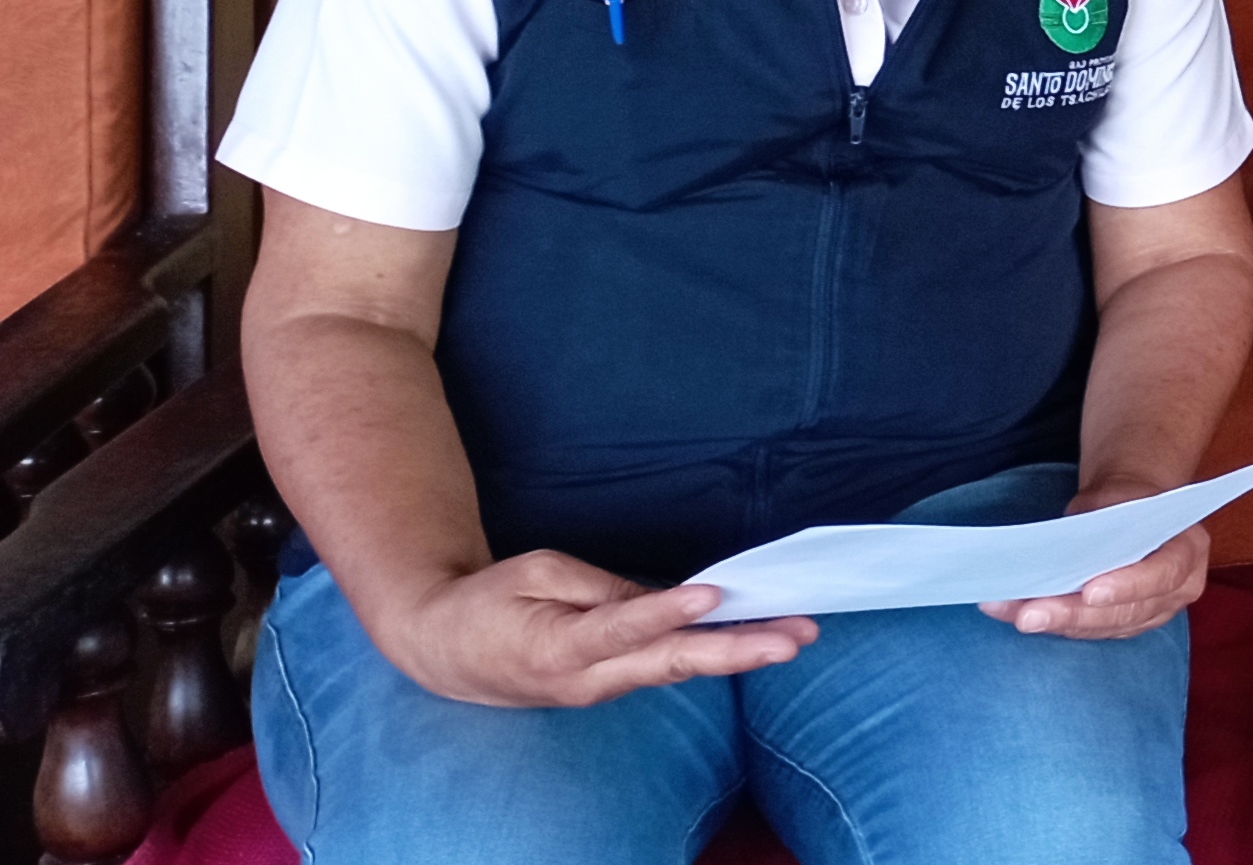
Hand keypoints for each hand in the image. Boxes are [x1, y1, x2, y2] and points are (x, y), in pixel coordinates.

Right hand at [376, 551, 814, 707]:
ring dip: (739, 653)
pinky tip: (758, 637)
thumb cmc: (488, 603)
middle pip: (670, 663)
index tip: (712, 596)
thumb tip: (663, 599)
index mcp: (557, 647)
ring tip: (797, 633)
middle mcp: (587, 679)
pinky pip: (667, 666)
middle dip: (737, 651)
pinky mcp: (612, 684)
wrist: (444, 653)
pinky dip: (713, 652)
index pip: (623, 629)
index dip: (668, 613)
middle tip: (794, 637)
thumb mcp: (535, 574)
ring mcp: (603, 688)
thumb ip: (599, 588)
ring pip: (677, 669)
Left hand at [984, 478, 1212, 639]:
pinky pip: (1093, 632)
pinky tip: (1021, 616)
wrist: (1134, 509)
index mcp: (1189, 549)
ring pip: (1105, 628)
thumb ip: (1101, 520)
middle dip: (1074, 614)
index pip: (1163, 574)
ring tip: (1013, 613)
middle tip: (1029, 615)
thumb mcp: (1119, 495)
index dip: (1127, 586)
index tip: (1089, 593)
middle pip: (1127, 612)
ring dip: (1057, 623)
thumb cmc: (1127, 499)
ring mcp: (1156, 612)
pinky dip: (1058, 625)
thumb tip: (1062, 546)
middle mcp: (1180, 588)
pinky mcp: (1128, 626)